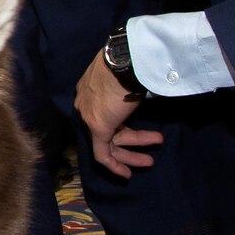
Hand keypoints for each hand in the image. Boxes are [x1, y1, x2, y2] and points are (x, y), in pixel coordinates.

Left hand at [76, 52, 160, 177]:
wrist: (125, 60)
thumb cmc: (129, 62)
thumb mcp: (125, 74)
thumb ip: (126, 84)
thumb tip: (142, 82)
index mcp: (88, 89)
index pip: (103, 112)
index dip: (120, 125)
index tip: (136, 133)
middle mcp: (84, 103)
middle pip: (106, 129)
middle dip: (129, 143)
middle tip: (150, 145)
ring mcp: (89, 116)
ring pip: (108, 143)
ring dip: (130, 155)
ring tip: (149, 162)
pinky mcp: (98, 127)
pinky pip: (102, 153)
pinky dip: (113, 165)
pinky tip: (126, 174)